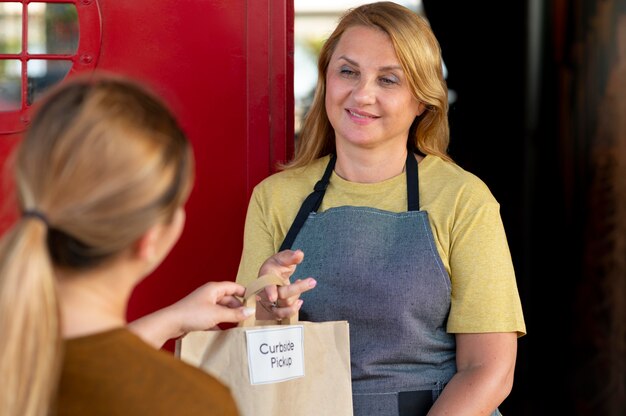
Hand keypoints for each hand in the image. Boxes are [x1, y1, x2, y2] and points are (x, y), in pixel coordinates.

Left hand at [128, 281, 254, 347]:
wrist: (170, 324)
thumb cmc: (192, 314)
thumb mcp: (217, 314)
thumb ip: (235, 314)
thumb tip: (250, 311)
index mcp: (214, 289)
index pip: (234, 287)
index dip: (244, 292)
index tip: (254, 300)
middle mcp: (209, 295)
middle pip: (228, 299)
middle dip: (238, 307)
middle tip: (248, 317)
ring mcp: (203, 305)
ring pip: (221, 309)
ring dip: (229, 316)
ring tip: (239, 325)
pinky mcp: (199, 315)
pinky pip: (214, 318)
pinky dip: (220, 323)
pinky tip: (225, 332)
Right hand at [256, 249, 316, 320]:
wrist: (273, 274)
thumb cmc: (277, 265)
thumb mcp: (283, 258)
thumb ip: (291, 257)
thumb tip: (299, 254)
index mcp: (265, 276)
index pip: (266, 284)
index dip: (268, 291)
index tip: (273, 297)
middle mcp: (264, 291)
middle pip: (281, 295)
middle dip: (297, 289)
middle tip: (313, 281)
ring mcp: (268, 303)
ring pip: (282, 308)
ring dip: (296, 299)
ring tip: (304, 286)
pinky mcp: (274, 309)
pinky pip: (283, 315)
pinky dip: (293, 310)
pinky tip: (300, 301)